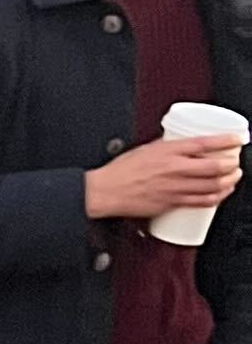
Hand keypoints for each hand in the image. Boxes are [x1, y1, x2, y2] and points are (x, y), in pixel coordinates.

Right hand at [86, 134, 242, 222]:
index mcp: (167, 151)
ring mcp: (175, 187)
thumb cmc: (120, 171)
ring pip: (212, 186)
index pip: (204, 143)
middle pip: (214, 167)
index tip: (236, 139)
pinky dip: (217, 198)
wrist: (106, 191)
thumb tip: (180, 144)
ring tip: (233, 177)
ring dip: (229, 181)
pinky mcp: (172, 203)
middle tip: (236, 162)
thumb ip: (165, 147)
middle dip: (232, 164)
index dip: (225, 141)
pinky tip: (221, 194)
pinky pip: (201, 202)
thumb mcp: (145, 149)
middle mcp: (174, 169)